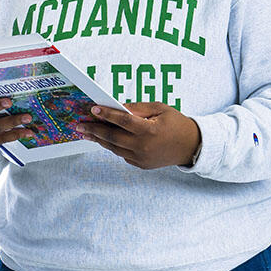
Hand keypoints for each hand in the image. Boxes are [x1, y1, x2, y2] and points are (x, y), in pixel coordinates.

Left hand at [77, 102, 200, 168]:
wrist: (191, 146)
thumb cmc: (176, 123)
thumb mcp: (160, 108)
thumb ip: (138, 108)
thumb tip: (117, 106)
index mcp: (150, 130)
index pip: (123, 121)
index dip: (107, 114)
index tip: (93, 109)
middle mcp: (144, 146)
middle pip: (113, 137)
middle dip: (94, 130)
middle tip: (79, 125)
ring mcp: (141, 158)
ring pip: (114, 148)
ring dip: (99, 139)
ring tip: (86, 132)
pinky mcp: (140, 165)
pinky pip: (122, 154)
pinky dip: (113, 145)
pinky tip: (103, 138)